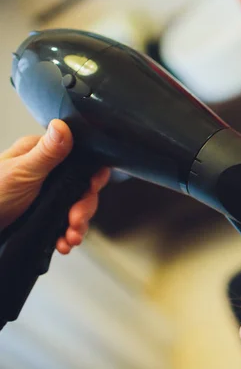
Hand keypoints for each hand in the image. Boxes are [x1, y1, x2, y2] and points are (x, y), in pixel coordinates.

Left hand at [0, 120, 110, 253]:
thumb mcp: (21, 172)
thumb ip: (47, 152)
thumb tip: (64, 125)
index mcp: (43, 155)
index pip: (81, 160)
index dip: (92, 176)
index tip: (91, 189)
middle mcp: (48, 174)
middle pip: (82, 187)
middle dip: (84, 208)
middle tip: (76, 221)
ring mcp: (46, 196)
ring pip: (77, 208)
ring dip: (78, 225)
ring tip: (70, 238)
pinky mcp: (43, 216)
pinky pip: (65, 224)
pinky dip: (68, 235)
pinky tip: (63, 243)